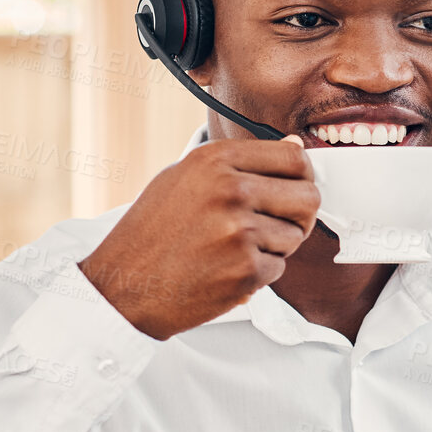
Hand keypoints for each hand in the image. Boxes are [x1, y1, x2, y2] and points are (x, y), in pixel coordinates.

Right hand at [77, 135, 319, 339]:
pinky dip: (259, 273)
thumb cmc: (151, 232)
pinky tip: (225, 269)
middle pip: (308, 197)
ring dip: (275, 247)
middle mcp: (230, 190)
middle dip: (299, 215)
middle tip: (275, 224)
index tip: (292, 188)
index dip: (301, 176)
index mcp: (216, 160)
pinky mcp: (245, 270)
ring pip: (296, 236)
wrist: (123, 285)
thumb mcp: (183, 177)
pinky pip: (279, 268)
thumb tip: (294, 146)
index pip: (294, 157)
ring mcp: (240, 231)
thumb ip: (240, 162)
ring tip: (235, 249)